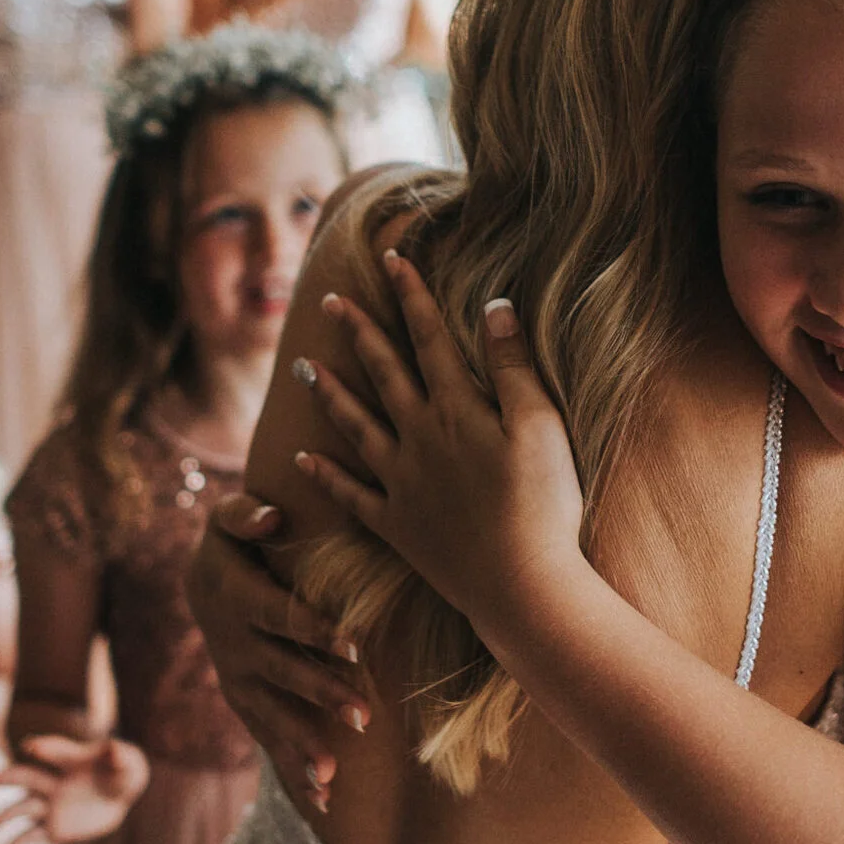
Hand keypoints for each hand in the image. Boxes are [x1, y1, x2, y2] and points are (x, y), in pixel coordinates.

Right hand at [0, 735, 152, 843]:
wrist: (118, 796)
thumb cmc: (122, 772)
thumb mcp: (129, 762)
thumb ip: (121, 756)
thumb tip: (115, 750)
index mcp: (71, 761)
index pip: (55, 752)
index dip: (44, 748)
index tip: (30, 748)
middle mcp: (54, 782)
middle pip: (27, 778)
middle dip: (7, 778)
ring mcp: (50, 806)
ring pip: (23, 810)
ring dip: (5, 815)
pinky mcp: (52, 829)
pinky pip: (28, 839)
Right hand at [186, 498, 370, 810]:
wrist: (200, 581)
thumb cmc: (232, 542)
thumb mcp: (227, 518)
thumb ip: (244, 513)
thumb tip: (270, 515)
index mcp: (235, 597)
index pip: (282, 616)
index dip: (317, 630)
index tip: (357, 644)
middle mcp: (232, 645)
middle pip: (282, 673)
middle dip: (322, 694)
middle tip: (364, 715)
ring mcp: (237, 679)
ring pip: (272, 716)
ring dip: (303, 744)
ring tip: (334, 777)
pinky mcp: (245, 702)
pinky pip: (268, 740)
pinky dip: (293, 770)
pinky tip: (325, 802)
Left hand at [293, 250, 587, 620]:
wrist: (520, 585)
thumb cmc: (543, 504)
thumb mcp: (541, 425)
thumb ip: (512, 365)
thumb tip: (493, 306)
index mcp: (456, 410)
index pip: (429, 339)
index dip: (410, 296)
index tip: (391, 259)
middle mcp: (419, 439)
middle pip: (383, 374)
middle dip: (358, 332)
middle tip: (328, 300)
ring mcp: (402, 483)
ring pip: (355, 426)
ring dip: (328, 393)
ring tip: (300, 365)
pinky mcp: (397, 526)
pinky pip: (351, 494)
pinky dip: (325, 475)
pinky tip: (302, 458)